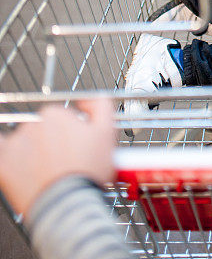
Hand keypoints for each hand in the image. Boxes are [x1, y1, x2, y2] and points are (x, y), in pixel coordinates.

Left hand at [0, 99, 114, 217]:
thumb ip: (100, 105)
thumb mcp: (108, 132)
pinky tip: (17, 163)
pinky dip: (9, 154)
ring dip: (33, 152)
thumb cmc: (86, 173)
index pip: (61, 118)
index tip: (75, 147)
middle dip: (52, 142)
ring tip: (46, 172)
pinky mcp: (3, 163)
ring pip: (24, 142)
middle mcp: (34, 125)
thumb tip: (85, 99)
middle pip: (42, 129)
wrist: (67, 205)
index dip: (70, 132)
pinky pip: (2, 149)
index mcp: (56, 115)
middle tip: (63, 162)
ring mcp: (16, 144)